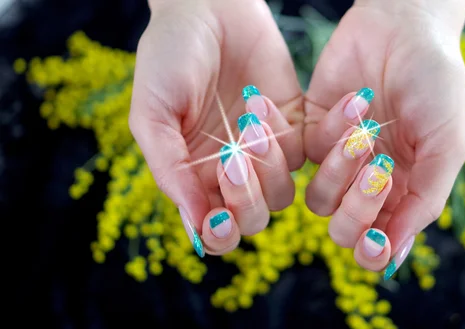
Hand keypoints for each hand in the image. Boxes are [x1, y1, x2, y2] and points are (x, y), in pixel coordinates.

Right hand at [129, 0, 303, 256]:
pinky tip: (262, 99)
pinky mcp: (294, 126)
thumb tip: (194, 226)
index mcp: (193, 177)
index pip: (214, 228)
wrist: (208, 6)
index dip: (219, 233)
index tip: (218, 216)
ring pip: (284, 192)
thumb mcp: (153, 112)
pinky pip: (306, 152)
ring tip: (248, 115)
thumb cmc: (169, 57)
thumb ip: (170, 169)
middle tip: (232, 157)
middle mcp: (232, 172)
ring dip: (268, 162)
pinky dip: (284, 132)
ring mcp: (266, 152)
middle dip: (246, 198)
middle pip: (254, 218)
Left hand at [304, 0, 464, 277]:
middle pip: (342, 228)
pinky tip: (352, 98)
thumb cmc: (435, 83)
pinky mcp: (309, 132)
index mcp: (404, 194)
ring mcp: (336, 160)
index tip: (376, 239)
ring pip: (318, 196)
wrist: (404, 26)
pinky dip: (328, 128)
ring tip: (365, 120)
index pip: (378, 244)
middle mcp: (366, 184)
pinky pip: (300, 153)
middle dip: (357, 207)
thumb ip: (425, 199)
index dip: (373, 251)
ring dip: (341, 163)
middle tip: (377, 168)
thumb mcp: (446, 143)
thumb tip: (395, 255)